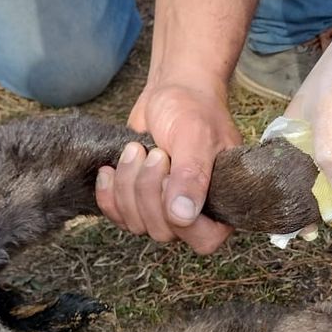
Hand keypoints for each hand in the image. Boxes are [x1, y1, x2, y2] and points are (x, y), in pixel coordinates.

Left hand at [95, 83, 241, 252]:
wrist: (171, 91)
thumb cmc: (193, 108)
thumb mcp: (195, 137)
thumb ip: (192, 176)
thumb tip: (183, 216)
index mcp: (222, 203)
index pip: (203, 240)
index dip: (180, 217)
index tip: (171, 174)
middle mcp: (197, 214)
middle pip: (163, 232)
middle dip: (148, 191)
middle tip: (155, 153)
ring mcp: (165, 210)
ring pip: (137, 224)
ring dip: (128, 186)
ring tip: (136, 151)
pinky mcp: (139, 202)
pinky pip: (118, 216)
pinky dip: (108, 194)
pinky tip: (110, 170)